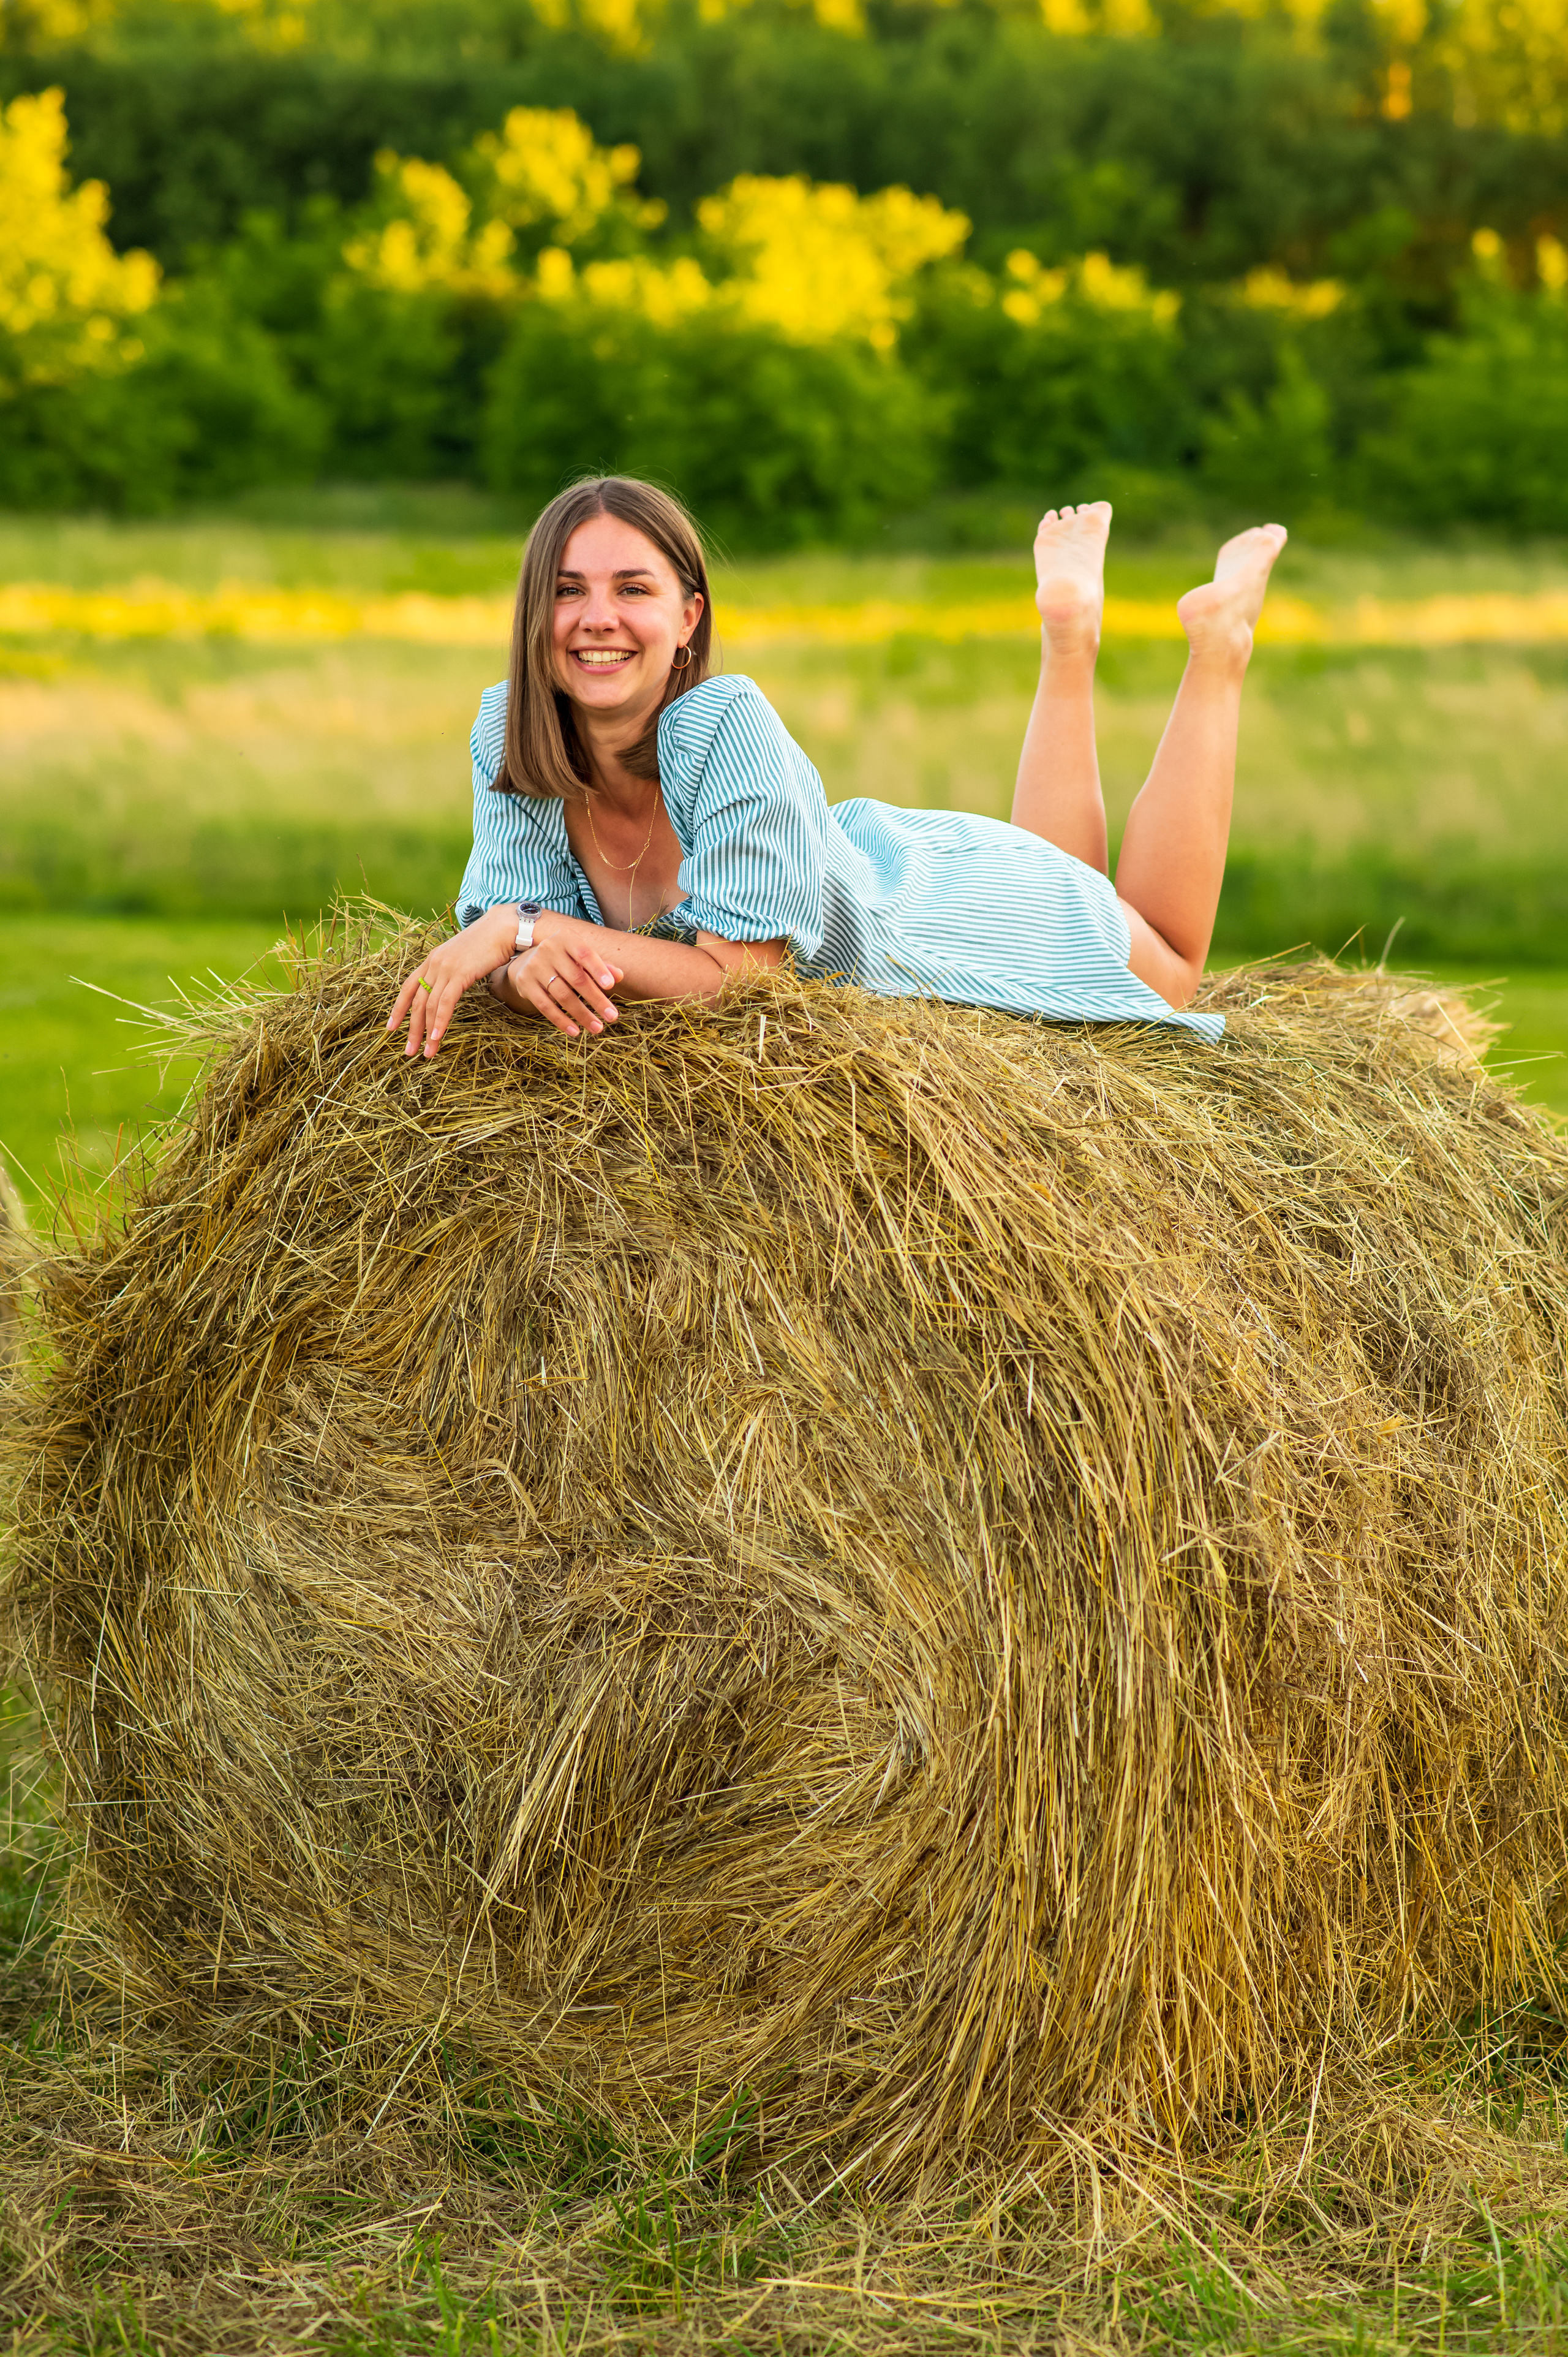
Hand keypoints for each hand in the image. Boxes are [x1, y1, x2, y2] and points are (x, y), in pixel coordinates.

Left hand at [387, 906, 518, 1057]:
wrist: (503, 927)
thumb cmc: (489, 944)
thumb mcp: (464, 958)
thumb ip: (453, 972)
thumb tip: (451, 988)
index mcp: (432, 960)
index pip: (408, 987)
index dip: (399, 1008)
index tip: (392, 1027)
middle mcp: (434, 963)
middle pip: (416, 1001)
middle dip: (411, 1029)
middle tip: (409, 1051)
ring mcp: (445, 968)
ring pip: (429, 1005)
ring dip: (426, 1032)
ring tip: (427, 1052)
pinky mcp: (460, 973)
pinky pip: (445, 1002)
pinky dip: (440, 1021)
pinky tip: (438, 1036)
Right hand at [491, 914, 623, 1038]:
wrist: (528, 960)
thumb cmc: (564, 958)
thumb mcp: (580, 956)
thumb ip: (600, 965)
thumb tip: (620, 976)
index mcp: (565, 938)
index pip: (585, 954)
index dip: (598, 969)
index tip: (611, 986)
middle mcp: (548, 949)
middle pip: (576, 979)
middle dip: (596, 1000)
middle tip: (612, 1017)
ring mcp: (535, 967)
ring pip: (562, 996)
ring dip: (582, 1014)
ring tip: (597, 1028)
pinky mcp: (525, 984)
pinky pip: (545, 1007)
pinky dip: (561, 1021)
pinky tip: (575, 1031)